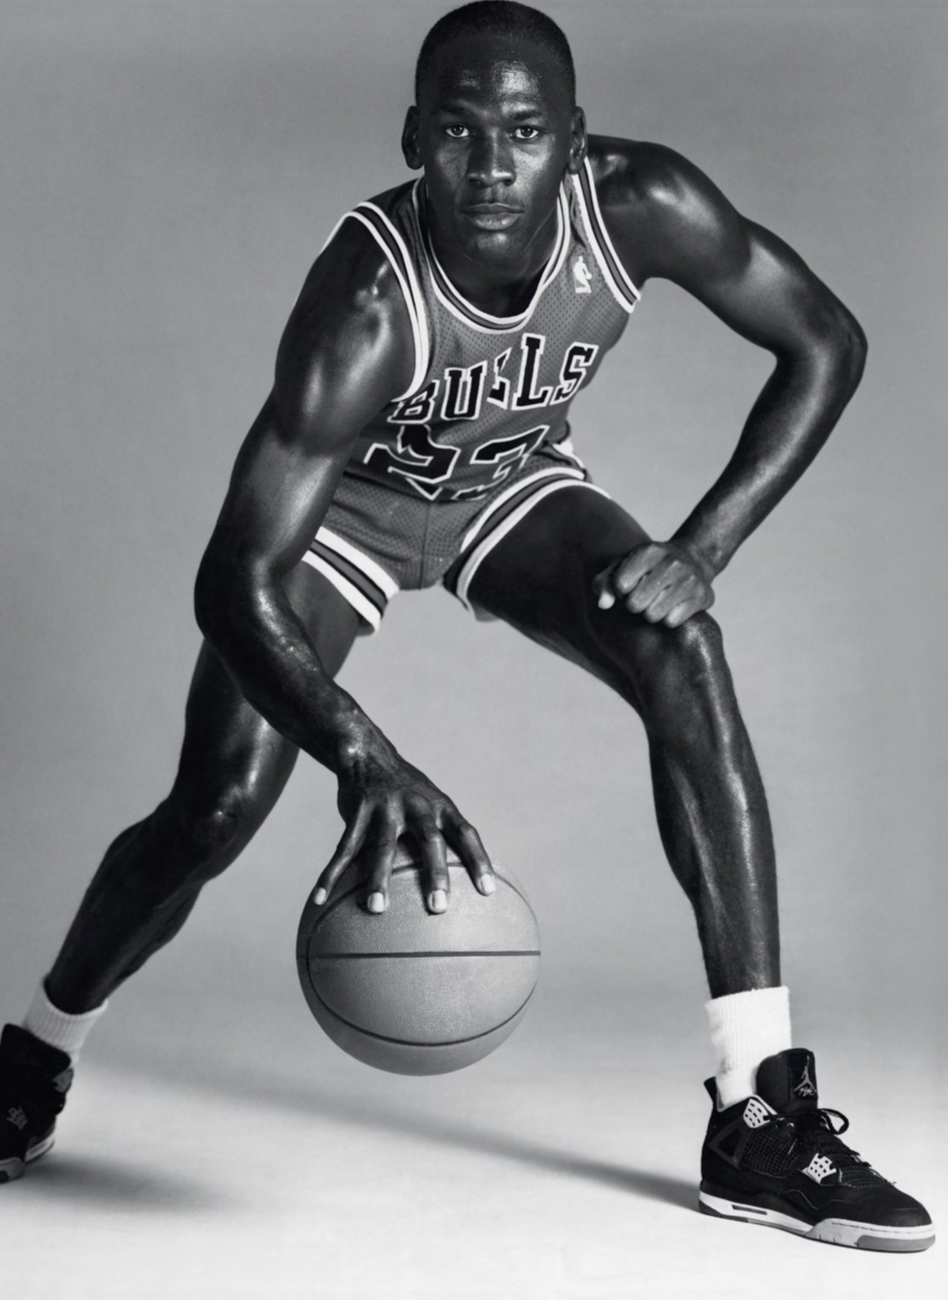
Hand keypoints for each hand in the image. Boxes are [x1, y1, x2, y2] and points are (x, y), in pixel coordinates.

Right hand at [312, 736, 493, 915]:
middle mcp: (417, 805)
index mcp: (440, 807)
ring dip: (379, 879)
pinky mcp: (357, 810)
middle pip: (430, 840)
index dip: (478, 860)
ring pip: (383, 846)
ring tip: (376, 909)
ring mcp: (385, 807)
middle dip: (436, 874)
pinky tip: (319, 898)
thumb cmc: (407, 792)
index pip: (466, 834)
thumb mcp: (431, 804)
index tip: (487, 891)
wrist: (368, 754)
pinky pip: (344, 848)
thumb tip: (455, 879)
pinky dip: (330, 874)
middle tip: (438, 907)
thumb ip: (443, 835)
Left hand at [593, 540, 714, 627]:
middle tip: (644, 595)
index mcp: (649, 551)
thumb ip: (604, 583)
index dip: (620, 590)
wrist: (694, 559)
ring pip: (653, 616)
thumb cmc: (649, 567)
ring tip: (658, 600)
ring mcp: (690, 579)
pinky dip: (669, 618)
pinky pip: (672, 622)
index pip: (620, 585)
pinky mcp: (703, 596)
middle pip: (635, 604)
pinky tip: (674, 605)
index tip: (629, 585)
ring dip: (651, 613)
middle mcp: (672, 562)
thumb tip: (604, 604)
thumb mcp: (623, 566)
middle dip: (634, 605)